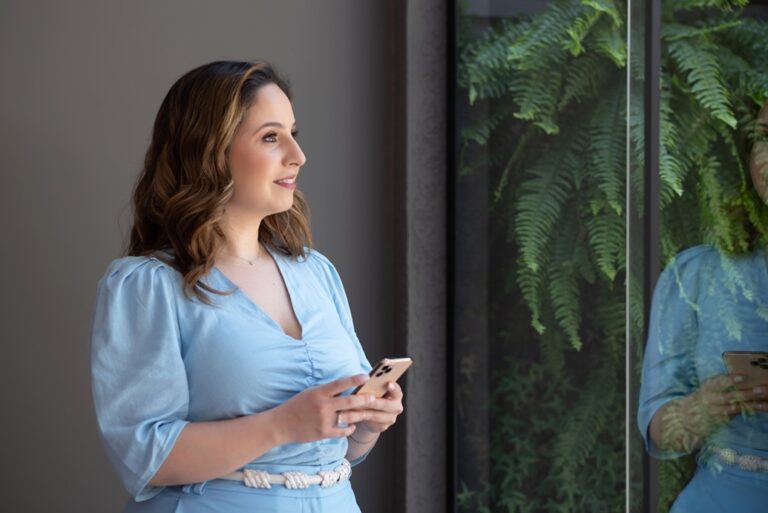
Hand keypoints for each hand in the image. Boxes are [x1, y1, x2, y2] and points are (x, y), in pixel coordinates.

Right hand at [271, 374, 377, 443]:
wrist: (281, 424)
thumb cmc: (296, 406)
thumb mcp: (310, 393)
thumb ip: (327, 391)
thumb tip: (345, 388)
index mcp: (319, 392)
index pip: (340, 383)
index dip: (354, 380)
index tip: (366, 377)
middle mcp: (323, 405)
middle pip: (349, 401)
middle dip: (363, 399)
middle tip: (373, 398)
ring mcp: (323, 420)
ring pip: (348, 417)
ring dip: (359, 415)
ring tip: (367, 412)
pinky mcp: (323, 433)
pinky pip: (341, 431)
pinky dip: (349, 429)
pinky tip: (352, 426)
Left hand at [350, 381, 404, 438]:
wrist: (375, 413)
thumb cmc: (375, 395)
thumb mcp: (377, 389)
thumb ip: (375, 386)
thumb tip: (364, 380)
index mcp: (397, 395)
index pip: (397, 391)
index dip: (393, 388)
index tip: (388, 383)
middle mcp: (396, 407)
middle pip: (383, 404)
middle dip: (370, 401)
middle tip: (358, 398)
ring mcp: (390, 418)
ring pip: (373, 414)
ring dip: (359, 411)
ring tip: (347, 407)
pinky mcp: (382, 427)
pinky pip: (368, 422)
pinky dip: (357, 417)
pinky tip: (347, 415)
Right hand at [653, 373, 767, 452]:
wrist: (687, 416)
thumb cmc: (704, 397)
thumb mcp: (708, 388)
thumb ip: (722, 384)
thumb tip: (744, 379)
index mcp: (707, 387)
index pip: (718, 382)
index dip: (730, 379)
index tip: (743, 377)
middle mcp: (709, 399)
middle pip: (730, 396)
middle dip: (746, 394)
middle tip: (760, 390)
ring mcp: (714, 412)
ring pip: (735, 408)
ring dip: (751, 405)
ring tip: (763, 402)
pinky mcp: (719, 421)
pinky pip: (736, 415)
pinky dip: (747, 412)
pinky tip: (758, 408)